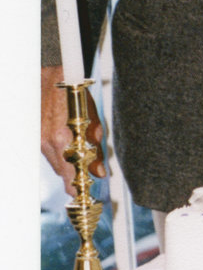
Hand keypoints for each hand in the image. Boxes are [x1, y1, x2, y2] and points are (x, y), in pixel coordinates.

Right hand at [41, 65, 104, 196]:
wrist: (50, 76)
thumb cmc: (74, 93)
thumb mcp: (92, 116)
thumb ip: (96, 144)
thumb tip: (100, 171)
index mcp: (64, 139)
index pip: (70, 176)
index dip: (79, 188)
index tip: (86, 193)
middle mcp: (48, 143)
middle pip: (63, 173)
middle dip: (75, 176)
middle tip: (88, 174)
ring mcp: (39, 140)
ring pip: (55, 164)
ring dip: (67, 164)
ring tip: (80, 156)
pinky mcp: (35, 136)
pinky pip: (48, 153)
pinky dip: (59, 154)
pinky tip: (67, 145)